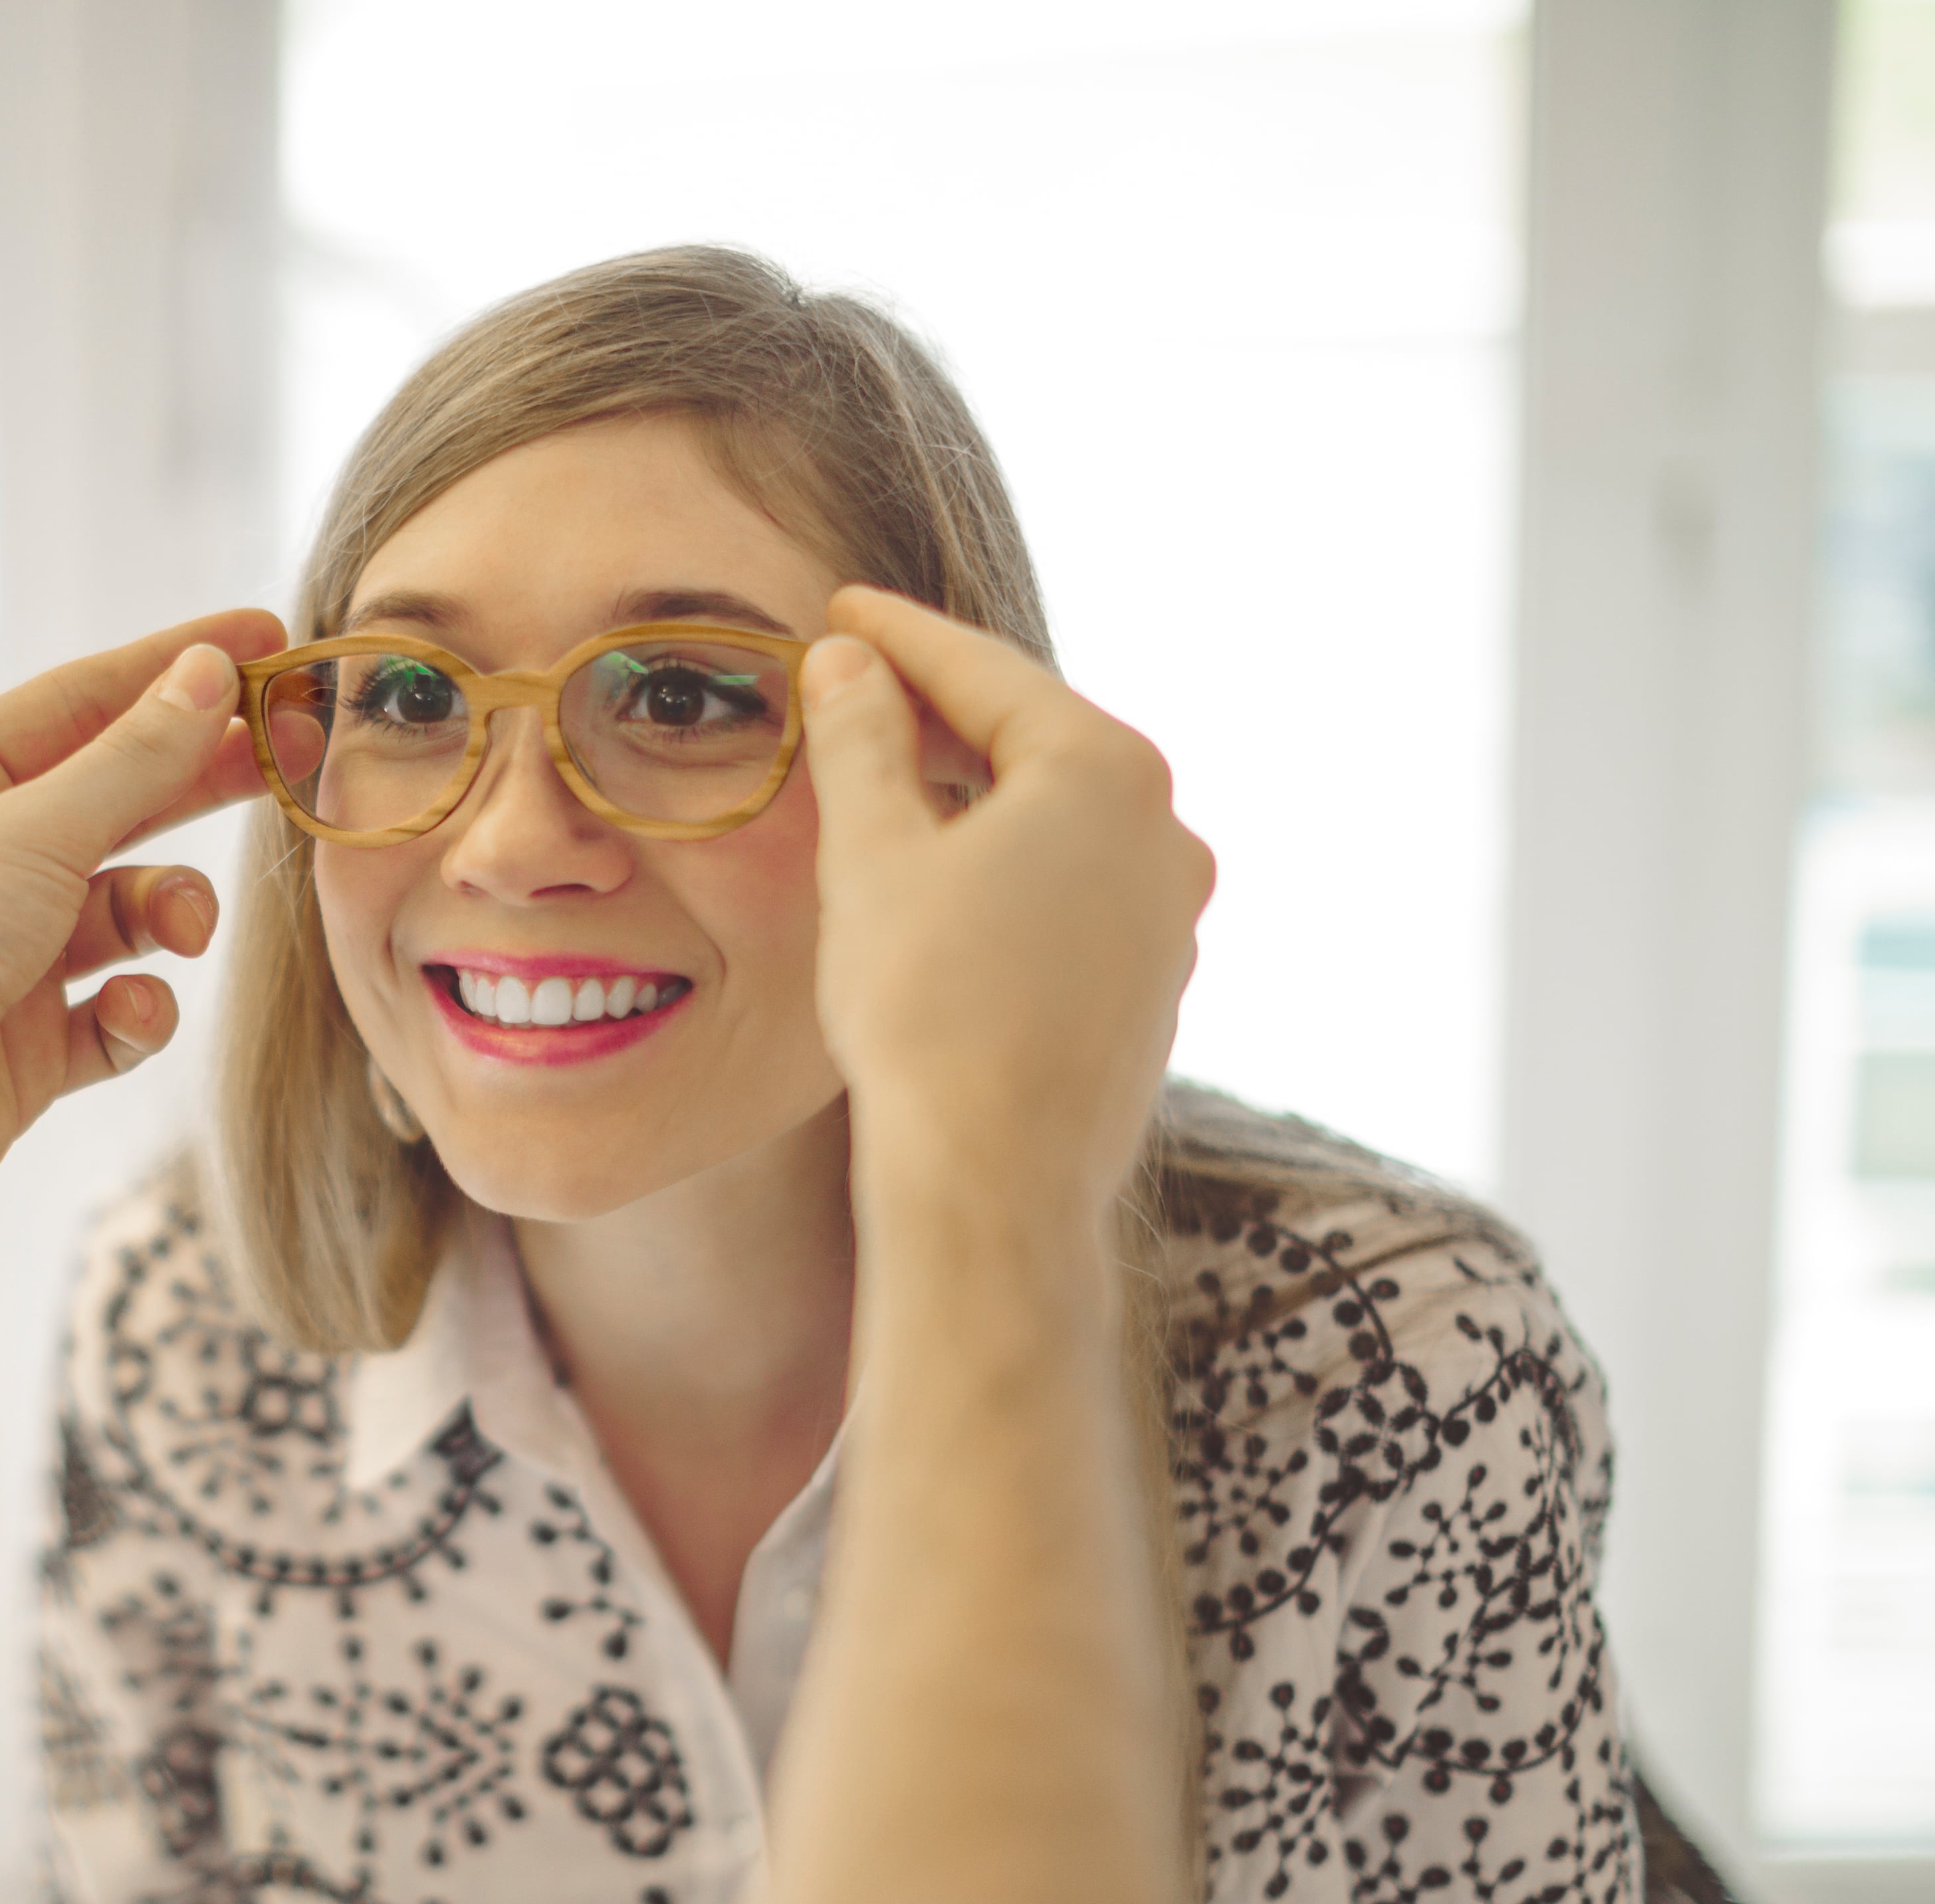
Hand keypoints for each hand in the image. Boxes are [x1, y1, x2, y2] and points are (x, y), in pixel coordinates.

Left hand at [0, 610, 285, 1221]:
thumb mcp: (31, 829)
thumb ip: (134, 761)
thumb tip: (209, 674)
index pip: (78, 705)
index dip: (173, 670)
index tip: (266, 639)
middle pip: (116, 801)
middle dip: (203, 780)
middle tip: (298, 752)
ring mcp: (3, 958)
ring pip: (125, 914)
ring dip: (169, 914)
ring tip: (188, 927)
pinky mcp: (26, 1048)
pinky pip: (114, 1015)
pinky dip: (134, 1013)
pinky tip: (125, 1013)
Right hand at [801, 587, 1212, 1220]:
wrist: (994, 1179)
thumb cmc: (927, 1011)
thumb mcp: (872, 853)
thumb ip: (861, 739)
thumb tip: (848, 663)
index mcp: (1106, 770)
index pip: (983, 672)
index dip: (899, 638)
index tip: (842, 612)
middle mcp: (1165, 830)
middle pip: (1032, 738)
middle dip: (940, 711)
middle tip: (858, 684)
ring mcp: (1171, 913)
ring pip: (1055, 819)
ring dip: (973, 792)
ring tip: (891, 783)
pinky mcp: (1154, 982)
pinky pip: (1072, 889)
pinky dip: (1006, 866)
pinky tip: (945, 886)